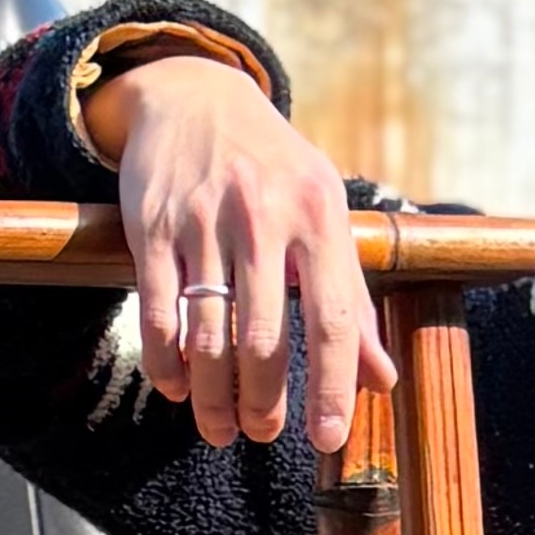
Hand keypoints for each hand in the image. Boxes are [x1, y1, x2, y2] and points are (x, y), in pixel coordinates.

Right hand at [86, 57, 396, 453]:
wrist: (195, 96)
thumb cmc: (273, 169)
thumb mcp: (324, 215)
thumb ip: (352, 300)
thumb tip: (382, 380)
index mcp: (317, 215)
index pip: (332, 322)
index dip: (332, 390)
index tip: (327, 439)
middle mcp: (262, 215)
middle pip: (263, 343)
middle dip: (263, 406)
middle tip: (262, 432)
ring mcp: (203, 221)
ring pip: (207, 340)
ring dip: (213, 401)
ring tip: (221, 428)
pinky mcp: (152, 227)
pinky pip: (158, 317)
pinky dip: (167, 367)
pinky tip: (179, 388)